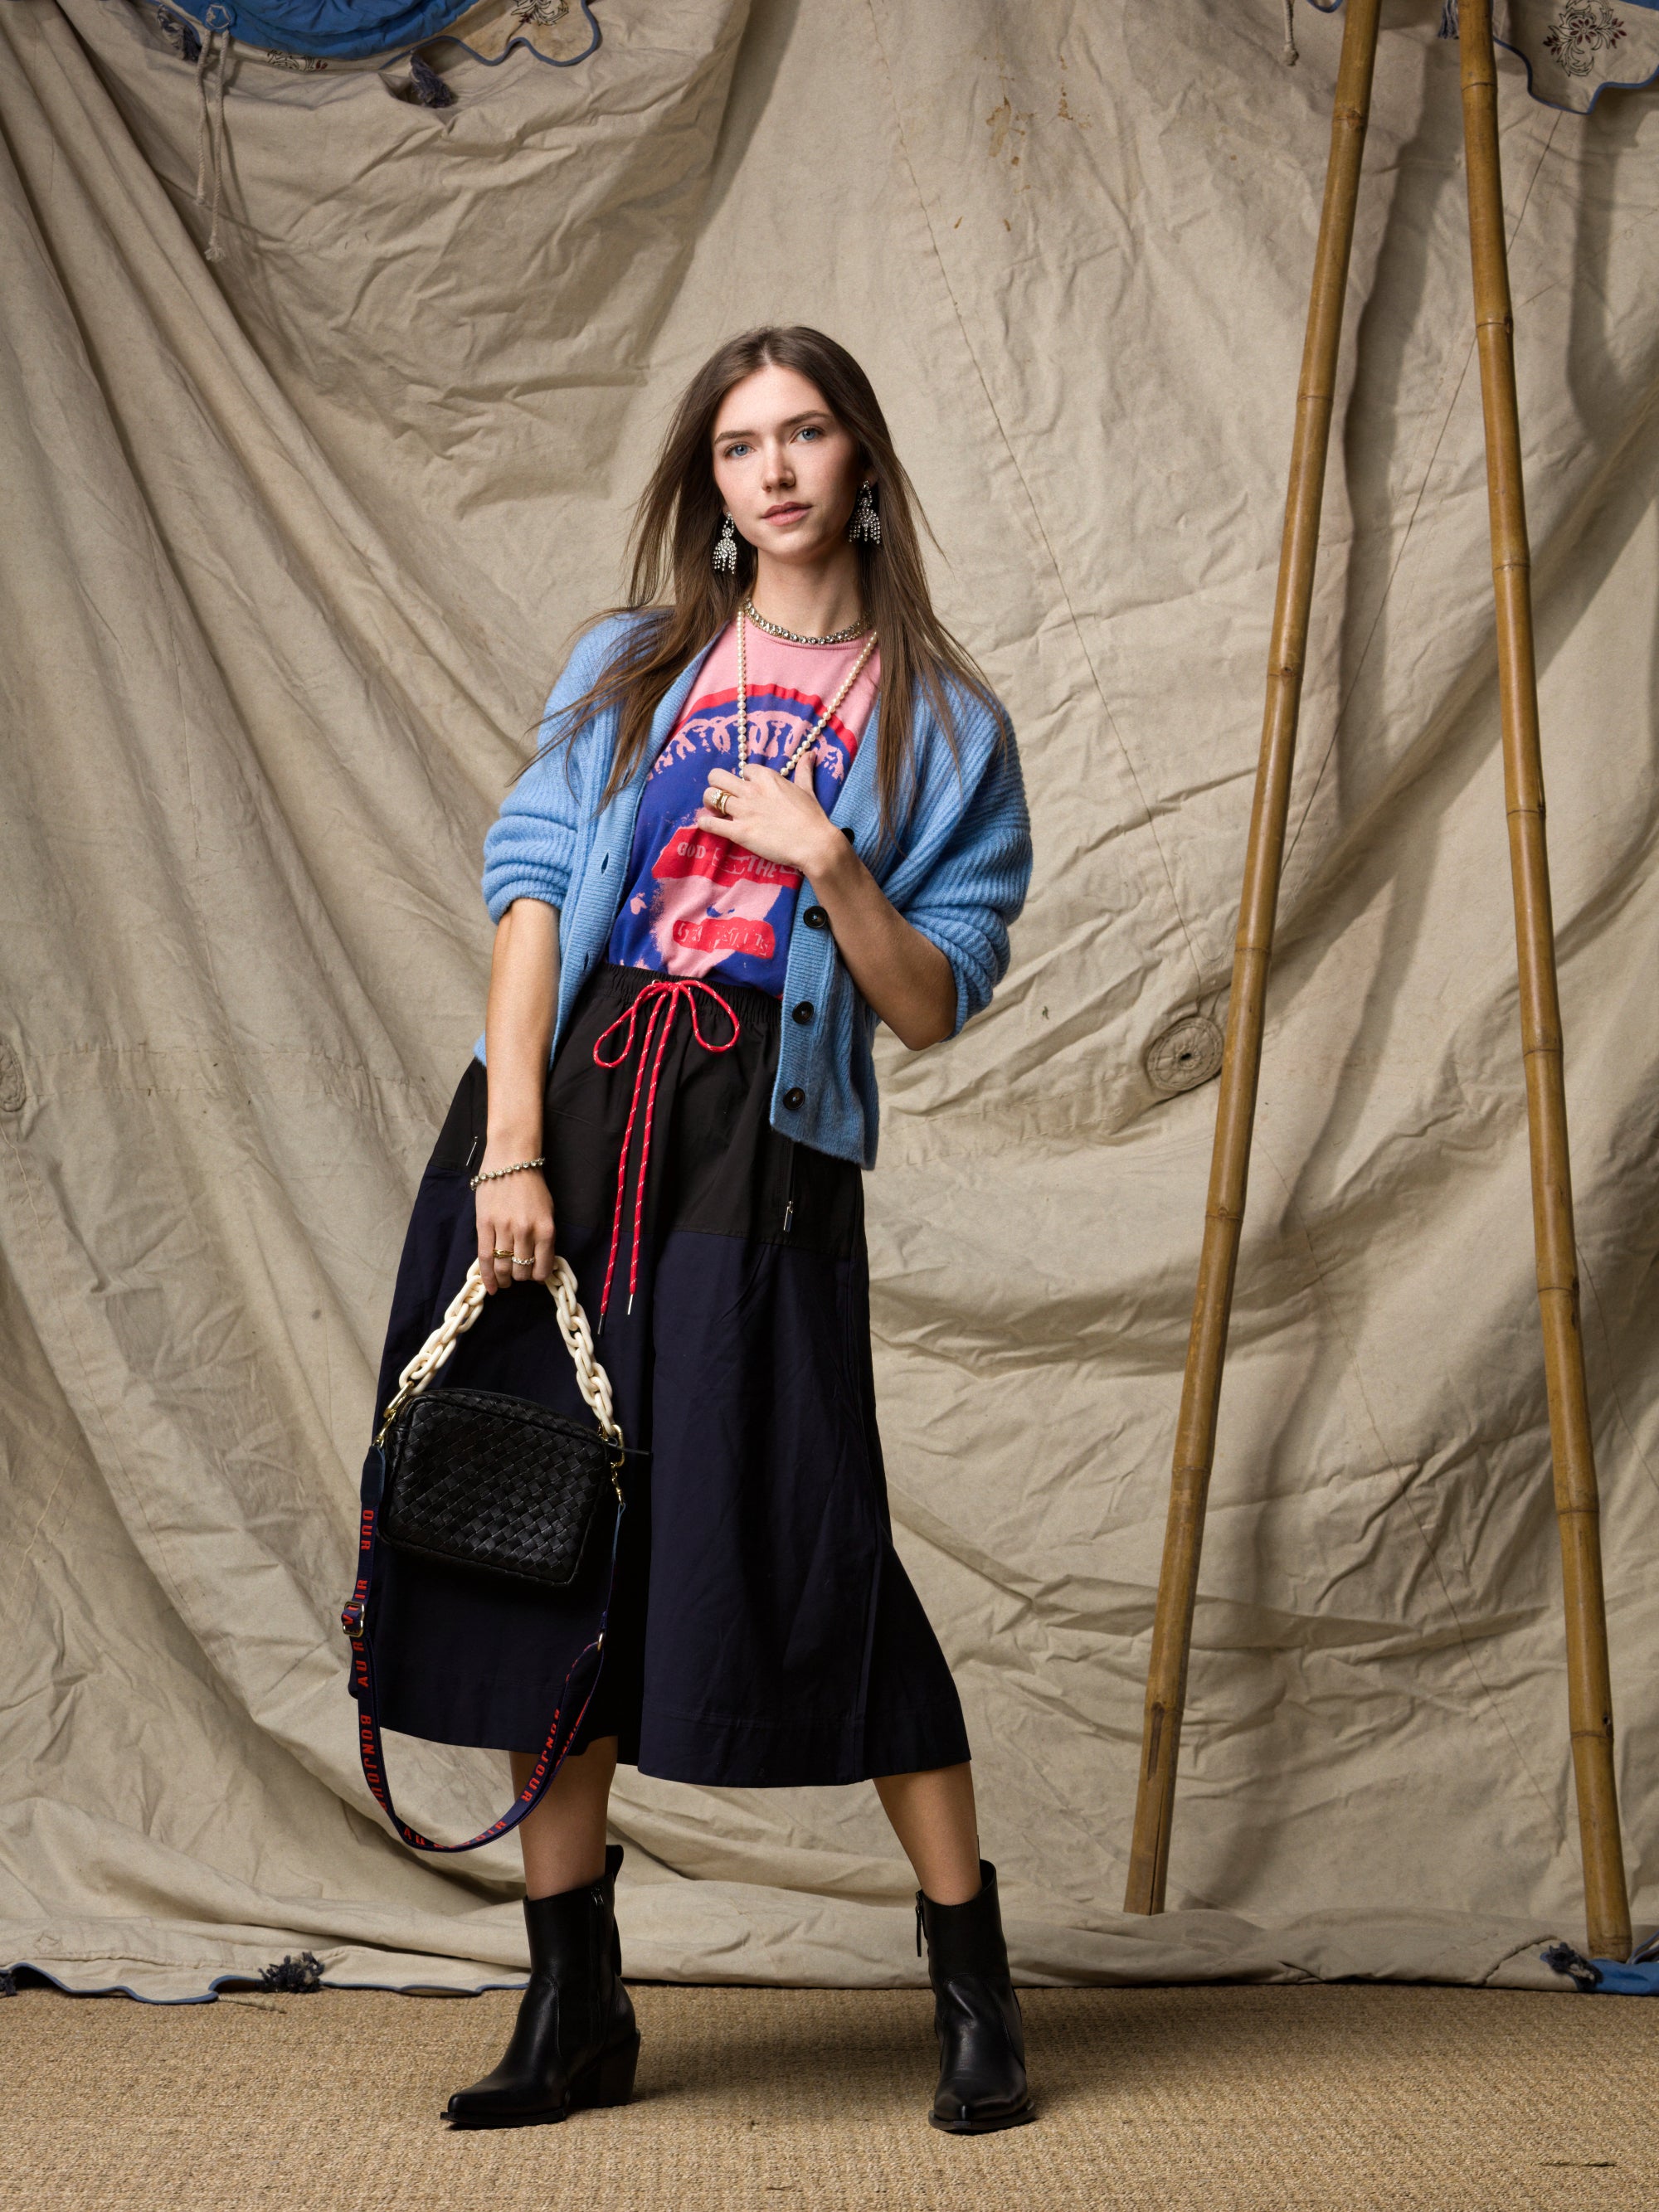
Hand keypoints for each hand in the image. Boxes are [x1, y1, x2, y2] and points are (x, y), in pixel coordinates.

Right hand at [474, 1159, 554, 1294]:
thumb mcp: (548, 1211)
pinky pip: (484, 1257)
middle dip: (520, 1279)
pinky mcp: (484, 1224)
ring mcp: (503, 1228)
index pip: (542, 1267)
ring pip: (503, 1266)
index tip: (534, 1278)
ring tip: (504, 1282)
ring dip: (504, 1280)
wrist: (511, 1160)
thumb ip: (544, 1237)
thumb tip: (539, 1263)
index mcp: (545, 1229)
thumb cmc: (532, 1185)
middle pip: (521, 1270)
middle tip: (517, 1278)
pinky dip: (488, 1276)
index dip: (538, 1278)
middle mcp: (526, 1231)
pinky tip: (490, 1286)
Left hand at [693, 757, 841, 878]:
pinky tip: (706, 824)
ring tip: (715, 812)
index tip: (748, 790)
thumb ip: (804, 771)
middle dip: (717, 785)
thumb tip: (810, 754)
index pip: (744, 769)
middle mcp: (751, 790)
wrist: (814, 844)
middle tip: (722, 797)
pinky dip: (705, 823)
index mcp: (767, 777)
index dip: (744, 779)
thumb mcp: (807, 789)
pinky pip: (710, 823)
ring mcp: (743, 811)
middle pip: (717, 777)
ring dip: (709, 804)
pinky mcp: (739, 832)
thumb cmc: (812, 818)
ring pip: (710, 797)